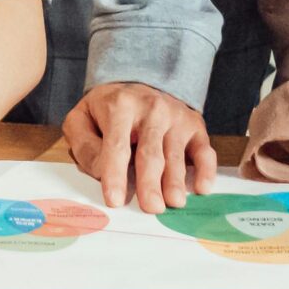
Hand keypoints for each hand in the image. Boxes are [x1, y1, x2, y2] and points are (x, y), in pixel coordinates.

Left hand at [63, 82, 219, 214]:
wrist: (139, 81)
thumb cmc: (108, 109)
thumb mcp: (83, 118)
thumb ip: (85, 145)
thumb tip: (101, 172)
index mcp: (120, 106)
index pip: (117, 146)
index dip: (115, 174)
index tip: (114, 200)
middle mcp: (151, 109)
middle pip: (150, 153)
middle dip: (150, 182)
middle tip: (151, 207)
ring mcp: (176, 117)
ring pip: (175, 155)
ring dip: (176, 180)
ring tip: (174, 202)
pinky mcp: (194, 125)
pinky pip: (203, 150)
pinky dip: (205, 169)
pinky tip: (202, 187)